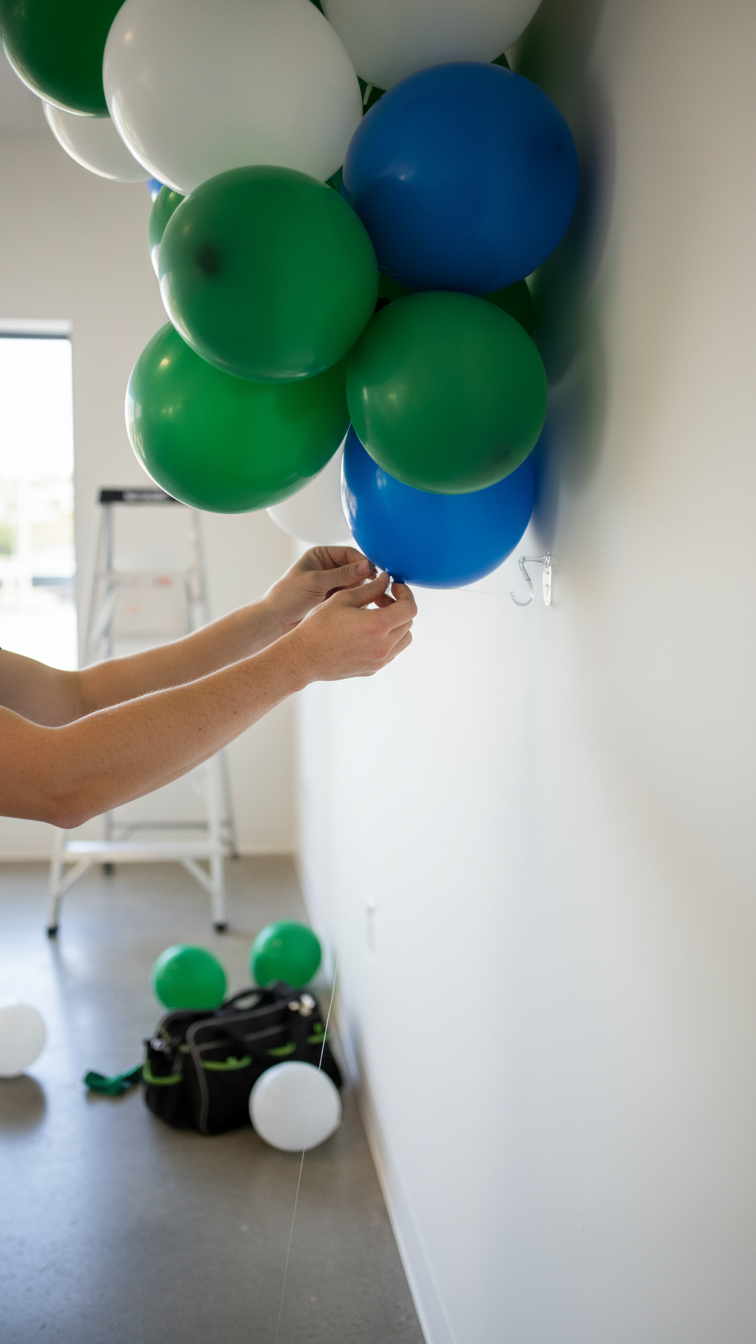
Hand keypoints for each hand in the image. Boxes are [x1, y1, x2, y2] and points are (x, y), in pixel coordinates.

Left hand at [263, 546, 376, 635]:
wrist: (275, 621)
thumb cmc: (287, 597)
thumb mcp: (315, 582)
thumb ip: (341, 575)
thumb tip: (367, 566)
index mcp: (321, 556)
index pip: (349, 554)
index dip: (363, 562)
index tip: (374, 574)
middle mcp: (329, 568)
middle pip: (357, 569)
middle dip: (366, 578)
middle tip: (379, 588)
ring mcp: (333, 584)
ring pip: (357, 584)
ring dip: (364, 590)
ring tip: (374, 599)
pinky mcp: (335, 600)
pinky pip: (353, 597)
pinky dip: (359, 601)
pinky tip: (365, 607)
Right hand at [287, 573, 416, 681]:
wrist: (303, 657)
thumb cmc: (319, 626)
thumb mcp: (343, 599)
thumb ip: (370, 588)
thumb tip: (386, 580)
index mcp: (378, 626)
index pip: (410, 608)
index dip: (406, 594)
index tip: (394, 587)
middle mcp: (383, 646)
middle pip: (408, 622)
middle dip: (399, 606)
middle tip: (380, 598)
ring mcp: (379, 661)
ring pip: (404, 639)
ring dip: (396, 624)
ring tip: (375, 615)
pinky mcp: (373, 669)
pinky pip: (392, 652)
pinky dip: (388, 639)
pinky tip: (367, 631)